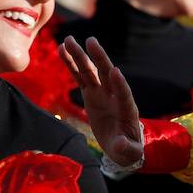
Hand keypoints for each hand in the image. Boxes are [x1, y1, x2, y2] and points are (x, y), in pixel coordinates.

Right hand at [59, 36, 144, 168]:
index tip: (114, 71)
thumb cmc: (128, 149)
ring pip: (90, 72)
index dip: (120, 84)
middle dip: (100, 59)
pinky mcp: (91, 95)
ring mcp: (102, 94)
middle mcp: (115, 96)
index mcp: (127, 110)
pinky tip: (62, 50)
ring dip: (80, 56)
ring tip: (68, 40)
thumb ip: (127, 148)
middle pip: (107, 75)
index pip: (124, 94)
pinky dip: (71, 65)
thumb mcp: (130, 152)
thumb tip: (121, 145)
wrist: (122, 145)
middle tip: (91, 41)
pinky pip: (80, 77)